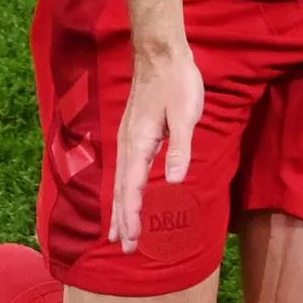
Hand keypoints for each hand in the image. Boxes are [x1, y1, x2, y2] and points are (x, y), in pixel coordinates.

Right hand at [105, 40, 206, 250]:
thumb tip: (174, 180)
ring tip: (118, 233)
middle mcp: (128, 144)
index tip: (133, 240)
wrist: (160, 53)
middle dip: (123, 220)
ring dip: (120, 208)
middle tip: (125, 249)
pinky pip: (124, 170)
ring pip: (120, 181)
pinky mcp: (132, 133)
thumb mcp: (185, 115)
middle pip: (122, 189)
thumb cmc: (177, 82)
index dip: (133, 216)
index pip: (134, 187)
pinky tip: (126, 196)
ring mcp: (127, 138)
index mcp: (140, 142)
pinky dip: (122, 190)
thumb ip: (180, 148)